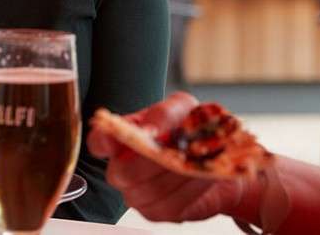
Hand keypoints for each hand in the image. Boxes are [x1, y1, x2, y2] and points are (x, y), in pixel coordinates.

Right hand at [88, 92, 257, 222]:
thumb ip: (163, 114)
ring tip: (196, 161)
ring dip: (176, 175)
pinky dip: (189, 190)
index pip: (98, 142)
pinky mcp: (157, 212)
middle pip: (122, 173)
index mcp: (124, 136)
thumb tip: (151, 129)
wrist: (221, 157)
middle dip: (152, 162)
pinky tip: (198, 176)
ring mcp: (137, 193)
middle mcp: (123, 166)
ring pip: (148, 191)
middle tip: (175, 151)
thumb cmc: (192, 128)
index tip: (117, 141)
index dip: (103, 143)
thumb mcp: (183, 108)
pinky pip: (168, 206)